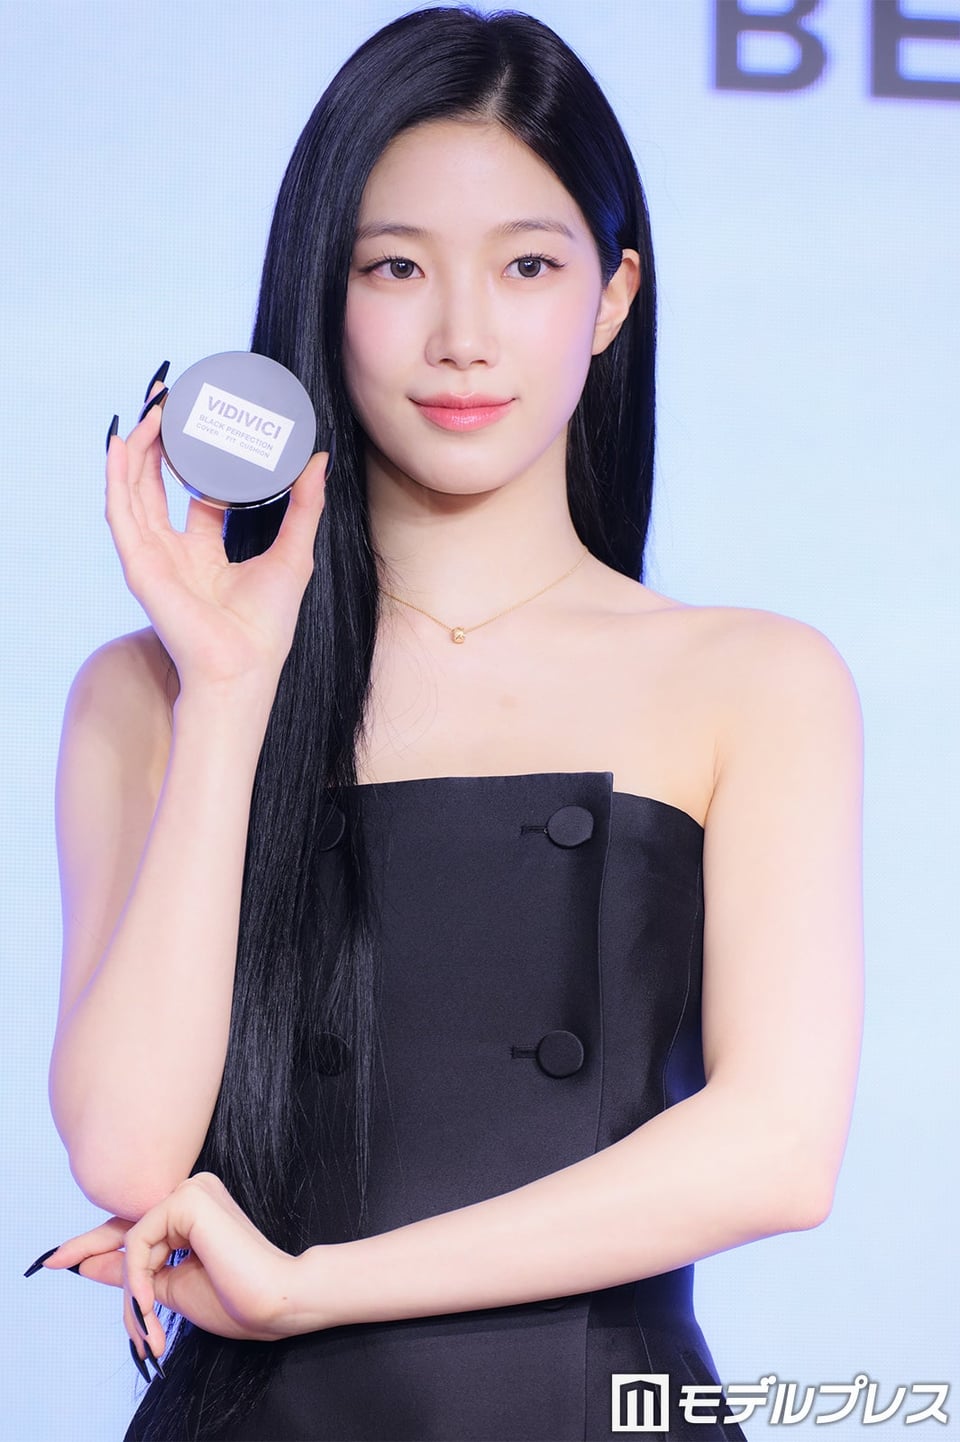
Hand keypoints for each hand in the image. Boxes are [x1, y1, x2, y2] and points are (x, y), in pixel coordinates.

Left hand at [35, 1173, 330, 1361]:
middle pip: (130, 1233)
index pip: (138, 1226)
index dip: (98, 1244)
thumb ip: (133, 1274)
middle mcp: (193, 1192)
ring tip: (147, 1327)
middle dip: (99, 1260)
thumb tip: (85, 1264)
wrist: (275, 1302)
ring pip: (132, 1242)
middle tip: (53, 1263)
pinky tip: (148, 1304)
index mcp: (196, 1211)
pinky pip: (139, 1241)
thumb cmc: (235, 1300)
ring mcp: (192, 1191)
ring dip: (131, 1290)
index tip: (59, 1258)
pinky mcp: (188, 1200)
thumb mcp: (170, 1289)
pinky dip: (137, 1277)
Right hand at [105, 368, 329, 699]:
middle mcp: (174, 551)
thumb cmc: (268, 625)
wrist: (245, 667)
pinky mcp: (140, 566)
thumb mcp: (294, 551)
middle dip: (160, 440)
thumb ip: (303, 505)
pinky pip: (121, 513)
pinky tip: (122, 445)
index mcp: (204, 551)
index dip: (194, 456)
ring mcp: (153, 557)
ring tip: (151, 408)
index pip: (192, 492)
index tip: (202, 418)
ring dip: (139, 448)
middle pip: (158, 483)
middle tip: (169, 398)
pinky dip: (118, 478)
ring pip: (135, 490)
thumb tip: (318, 459)